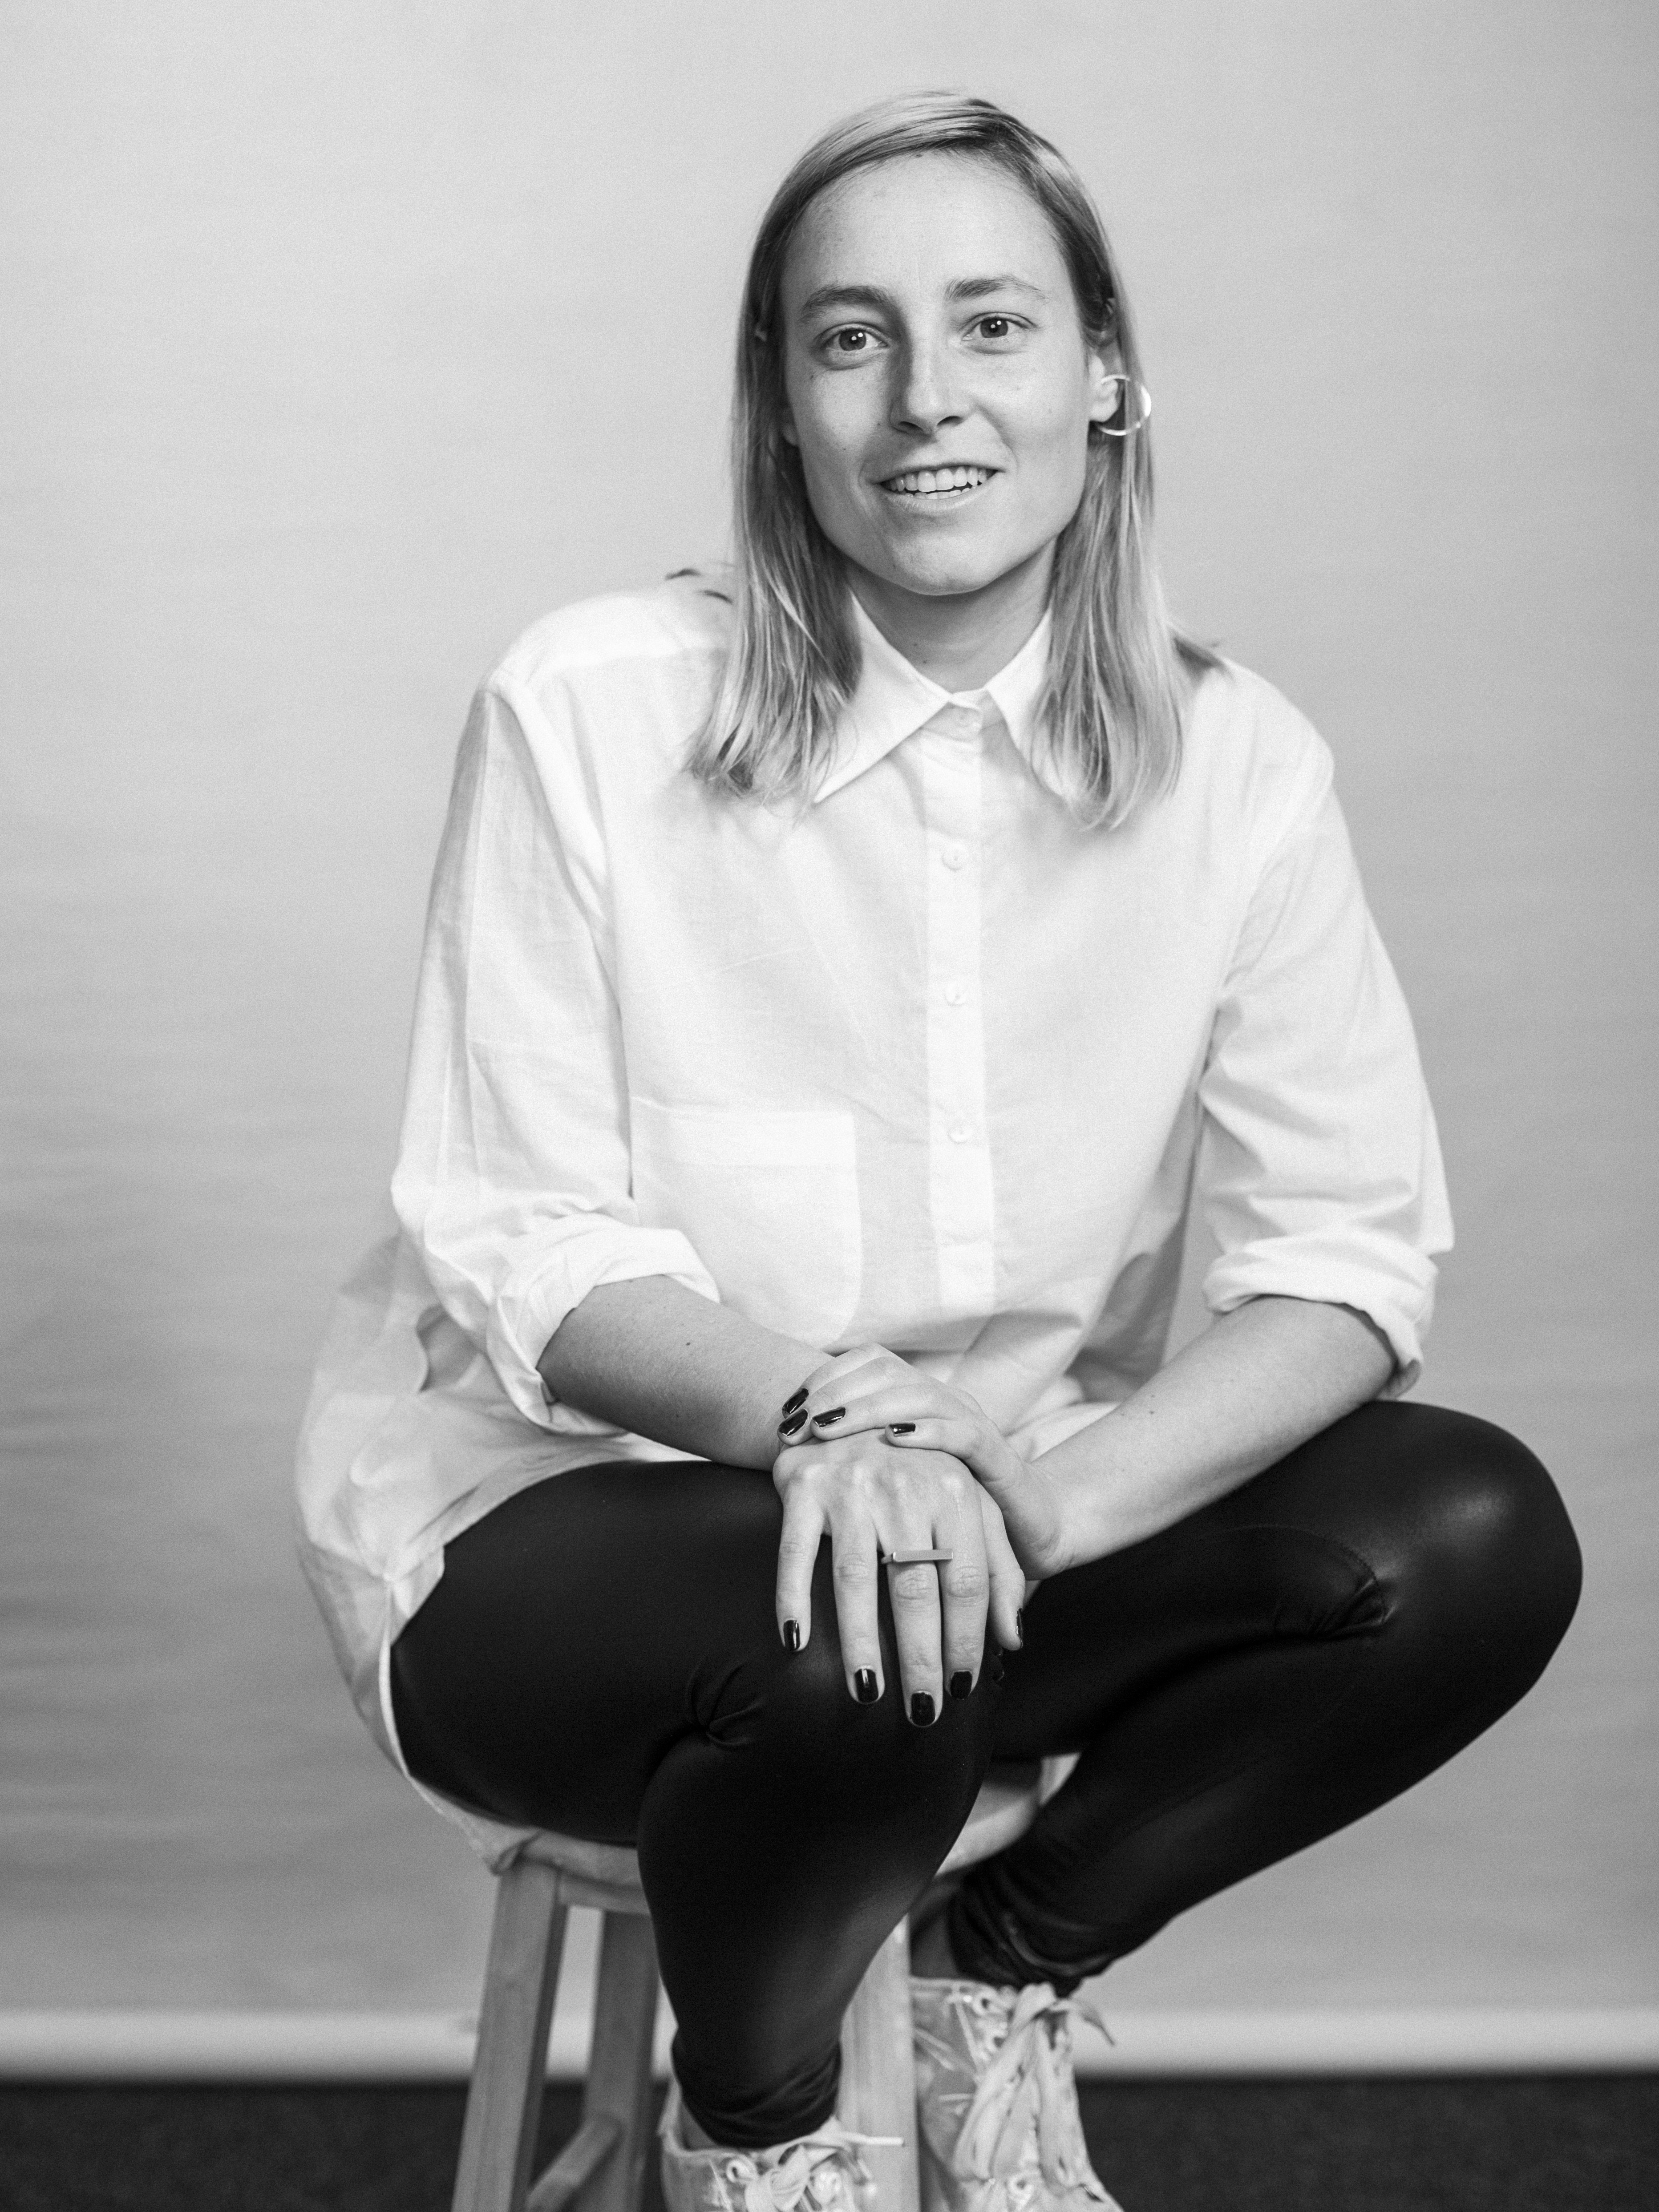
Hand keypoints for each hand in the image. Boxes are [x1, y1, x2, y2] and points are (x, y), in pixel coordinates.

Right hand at [771, 1425, 1024, 1719]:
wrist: (849, 1401)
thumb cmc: (919, 1467)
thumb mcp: (972, 1502)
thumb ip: (999, 1567)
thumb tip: (1015, 1640)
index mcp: (954, 1489)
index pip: (967, 1580)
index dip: (966, 1638)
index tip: (963, 1687)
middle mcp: (904, 1486)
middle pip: (915, 1587)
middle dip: (921, 1657)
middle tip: (923, 1712)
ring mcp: (850, 1486)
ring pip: (857, 1579)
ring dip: (861, 1642)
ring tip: (867, 1695)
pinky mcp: (802, 1486)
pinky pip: (795, 1552)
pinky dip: (792, 1597)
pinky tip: (795, 1643)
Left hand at [778, 1346, 1067, 1577]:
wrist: (1025, 1530)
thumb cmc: (945, 1508)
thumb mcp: (892, 1477)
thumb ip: (850, 1457)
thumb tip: (784, 1446)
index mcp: (918, 1398)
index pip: (868, 1361)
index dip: (825, 1377)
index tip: (789, 1410)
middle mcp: (945, 1402)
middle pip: (887, 1372)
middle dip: (836, 1392)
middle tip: (797, 1422)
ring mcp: (974, 1425)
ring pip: (920, 1394)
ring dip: (870, 1407)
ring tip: (829, 1426)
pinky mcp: (999, 1459)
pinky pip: (965, 1433)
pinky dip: (931, 1431)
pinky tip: (897, 1439)